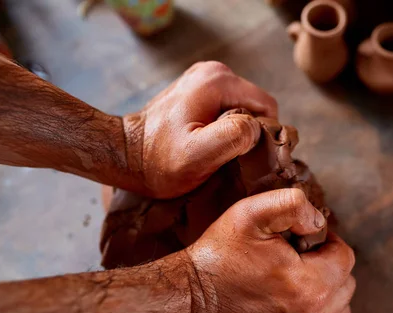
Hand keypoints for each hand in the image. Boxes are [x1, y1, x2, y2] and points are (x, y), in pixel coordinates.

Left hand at [123, 61, 277, 198]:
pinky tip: (209, 143)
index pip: (267, 106)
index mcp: (218, 81)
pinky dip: (225, 127)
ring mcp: (205, 78)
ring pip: (244, 108)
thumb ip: (234, 136)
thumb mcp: (199, 155)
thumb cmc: (159, 161)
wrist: (125, 156)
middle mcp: (214, 71)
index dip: (264, 134)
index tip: (245, 157)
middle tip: (230, 157)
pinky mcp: (199, 89)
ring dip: (238, 132)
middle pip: (256, 105)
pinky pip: (229, 108)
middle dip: (251, 132)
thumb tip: (259, 127)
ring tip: (218, 152)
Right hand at [185, 188, 355, 312]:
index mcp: (308, 285)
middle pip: (346, 286)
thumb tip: (320, 222)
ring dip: (327, 294)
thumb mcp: (251, 213)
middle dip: (328, 268)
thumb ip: (293, 204)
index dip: (327, 243)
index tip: (304, 242)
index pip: (346, 258)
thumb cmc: (220, 254)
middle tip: (297, 261)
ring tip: (296, 283)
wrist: (190, 298)